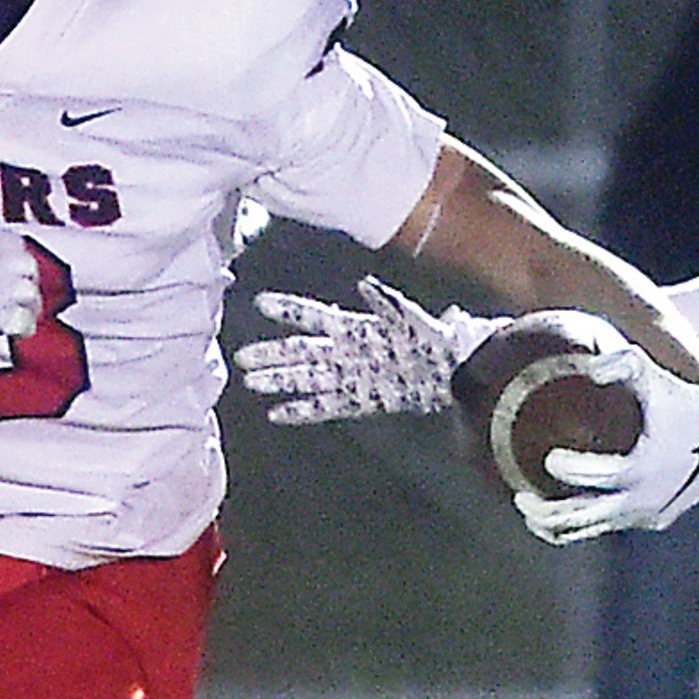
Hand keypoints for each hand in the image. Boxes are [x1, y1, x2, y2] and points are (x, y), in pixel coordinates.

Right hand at [232, 277, 484, 422]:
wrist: (456, 370)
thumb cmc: (435, 339)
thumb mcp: (414, 319)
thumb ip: (389, 304)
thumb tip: (365, 284)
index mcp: (356, 327)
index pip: (314, 316)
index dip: (289, 311)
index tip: (261, 303)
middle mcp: (347, 352)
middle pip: (301, 351)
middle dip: (272, 354)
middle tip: (242, 357)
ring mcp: (350, 378)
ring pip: (307, 379)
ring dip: (279, 381)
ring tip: (251, 383)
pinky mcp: (359, 402)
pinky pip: (324, 407)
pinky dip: (301, 411)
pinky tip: (277, 414)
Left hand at [515, 364, 698, 543]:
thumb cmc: (681, 400)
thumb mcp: (656, 378)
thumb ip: (624, 363)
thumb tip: (589, 366)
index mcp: (642, 469)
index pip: (599, 477)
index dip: (571, 469)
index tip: (550, 457)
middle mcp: (641, 501)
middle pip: (584, 518)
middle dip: (546, 512)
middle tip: (520, 497)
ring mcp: (643, 515)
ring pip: (589, 531)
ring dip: (553, 525)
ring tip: (525, 507)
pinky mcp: (646, 521)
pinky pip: (604, 529)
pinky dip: (575, 526)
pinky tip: (548, 514)